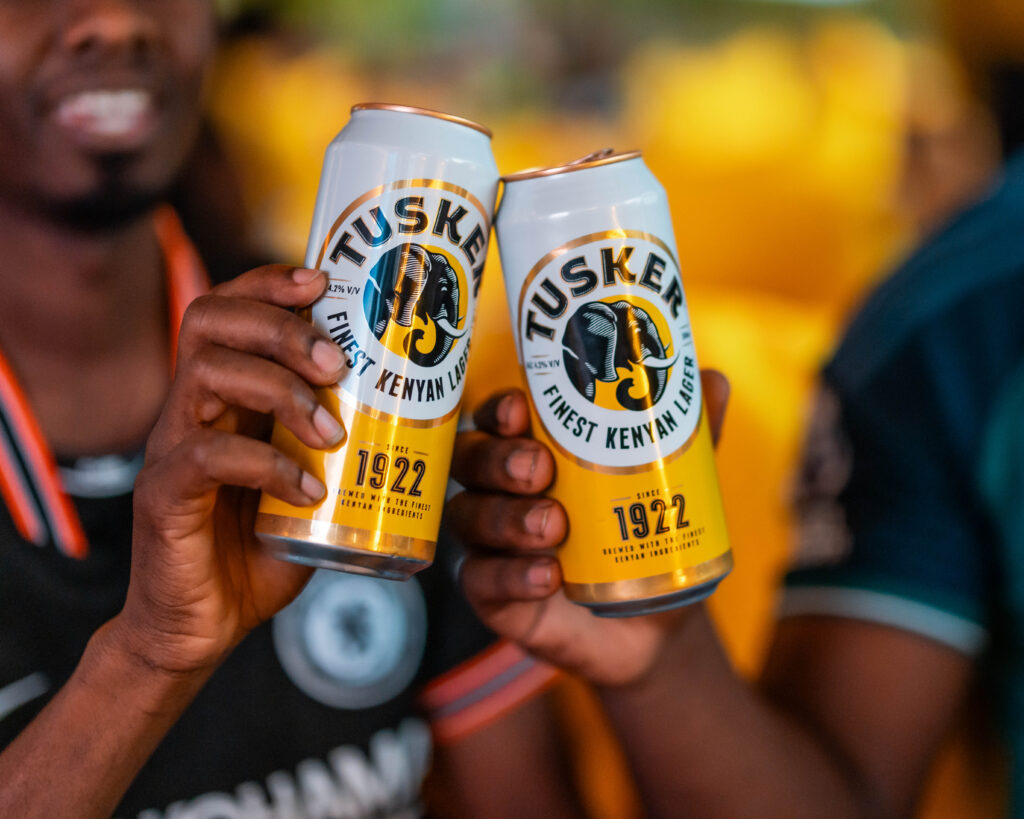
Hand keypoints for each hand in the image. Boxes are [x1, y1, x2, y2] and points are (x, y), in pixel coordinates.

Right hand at [116, 265, 345, 675]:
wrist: (203, 626)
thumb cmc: (259, 550)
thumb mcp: (314, 486)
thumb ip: (346, 449)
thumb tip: (424, 420)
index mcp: (224, 398)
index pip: (229, 309)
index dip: (270, 283)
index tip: (323, 282)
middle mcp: (191, 410)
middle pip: (213, 321)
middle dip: (282, 326)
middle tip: (337, 361)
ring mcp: (173, 450)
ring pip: (207, 374)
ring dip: (281, 390)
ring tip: (333, 429)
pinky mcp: (165, 496)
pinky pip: (208, 458)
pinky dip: (270, 465)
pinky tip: (311, 489)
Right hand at [447, 370, 728, 686]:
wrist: (654, 621)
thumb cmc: (648, 535)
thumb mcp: (672, 484)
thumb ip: (687, 435)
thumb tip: (711, 380)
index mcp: (531, 449)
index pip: (497, 418)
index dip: (500, 409)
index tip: (521, 409)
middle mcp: (500, 491)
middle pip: (472, 460)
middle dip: (500, 460)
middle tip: (540, 469)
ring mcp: (491, 544)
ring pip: (469, 518)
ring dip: (507, 517)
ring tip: (552, 525)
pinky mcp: (493, 595)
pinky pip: (480, 581)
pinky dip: (510, 576)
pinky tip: (546, 576)